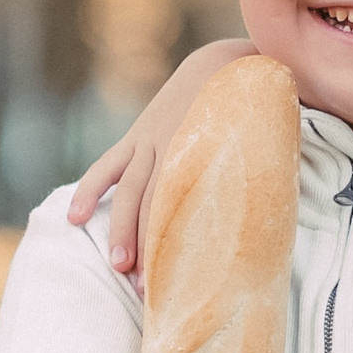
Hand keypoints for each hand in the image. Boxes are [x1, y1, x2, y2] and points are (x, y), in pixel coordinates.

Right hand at [66, 39, 257, 272]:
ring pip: (129, 191)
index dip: (186, 244)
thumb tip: (280, 219)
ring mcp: (149, 141)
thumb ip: (270, 173)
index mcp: (208, 150)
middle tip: (150, 289)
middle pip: (156, 205)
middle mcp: (174, 147)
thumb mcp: (267, 139)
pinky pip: (108, 167)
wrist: (223, 64)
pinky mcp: (137, 137)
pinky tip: (73, 218)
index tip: (188, 280)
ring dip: (122, 230)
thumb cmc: (253, 111)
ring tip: (117, 267)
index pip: (192, 206)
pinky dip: (88, 190)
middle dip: (151, 248)